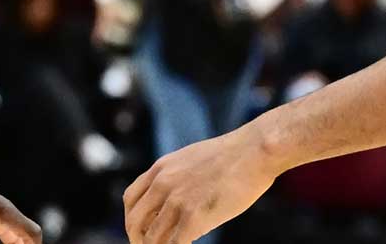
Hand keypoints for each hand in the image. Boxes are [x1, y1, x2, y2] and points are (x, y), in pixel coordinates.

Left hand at [123, 126, 276, 243]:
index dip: (133, 220)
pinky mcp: (194, 216)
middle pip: (135, 222)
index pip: (130, 200)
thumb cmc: (233, 156)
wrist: (254, 151)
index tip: (142, 231)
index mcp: (160, 169)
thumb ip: (177, 177)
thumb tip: (175, 201)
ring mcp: (177, 201)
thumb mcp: (192, 158)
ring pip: (153, 238)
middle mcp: (162, 184)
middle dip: (139, 240)